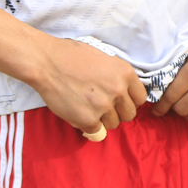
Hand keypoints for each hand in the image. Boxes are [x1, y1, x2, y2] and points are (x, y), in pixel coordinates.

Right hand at [32, 38, 147, 137]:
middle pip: (129, 114)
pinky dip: (88, 125)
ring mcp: (103, 106)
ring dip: (103, 119)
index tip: (120, 100)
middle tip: (102, 105)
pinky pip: (97, 132)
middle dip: (117, 112)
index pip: (140, 98)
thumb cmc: (72, 55)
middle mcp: (118, 90)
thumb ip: (117, 75)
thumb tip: (125, 91)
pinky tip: (78, 112)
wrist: (47, 61)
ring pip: (113, 124)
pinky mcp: (88, 120)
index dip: (129, 100)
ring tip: (87, 106)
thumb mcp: (103, 57)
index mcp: (125, 73)